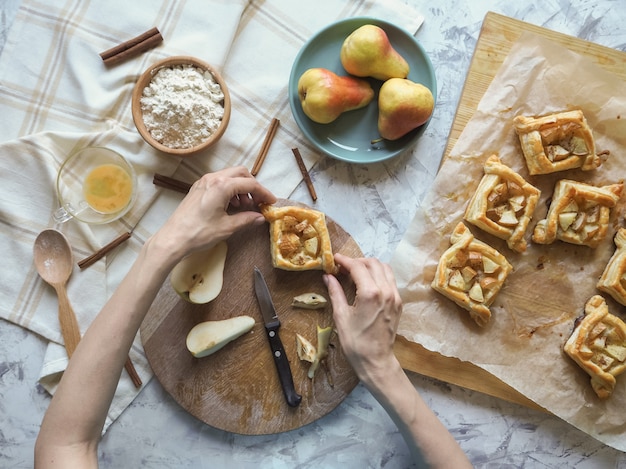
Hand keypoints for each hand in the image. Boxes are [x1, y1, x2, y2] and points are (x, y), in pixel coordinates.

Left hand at [153, 166, 275, 260]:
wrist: (173, 238)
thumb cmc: (199, 233)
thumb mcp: (227, 227)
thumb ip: (246, 219)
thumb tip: (260, 217)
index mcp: (221, 186)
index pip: (250, 183)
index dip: (264, 192)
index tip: (271, 202)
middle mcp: (212, 178)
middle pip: (241, 173)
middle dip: (253, 186)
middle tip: (258, 202)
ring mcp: (203, 182)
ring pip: (229, 176)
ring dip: (241, 187)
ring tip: (244, 206)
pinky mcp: (198, 188)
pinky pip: (219, 181)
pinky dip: (230, 189)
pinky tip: (231, 205)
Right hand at [323, 253, 402, 381]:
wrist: (376, 361)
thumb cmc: (356, 343)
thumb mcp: (341, 316)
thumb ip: (335, 292)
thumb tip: (328, 277)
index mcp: (370, 293)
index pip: (357, 267)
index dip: (345, 260)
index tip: (335, 259)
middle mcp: (386, 291)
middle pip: (373, 263)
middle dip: (357, 261)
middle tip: (343, 267)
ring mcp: (395, 296)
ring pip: (385, 268)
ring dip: (370, 266)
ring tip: (355, 273)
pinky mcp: (398, 303)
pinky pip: (390, 280)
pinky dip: (379, 275)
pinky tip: (367, 283)